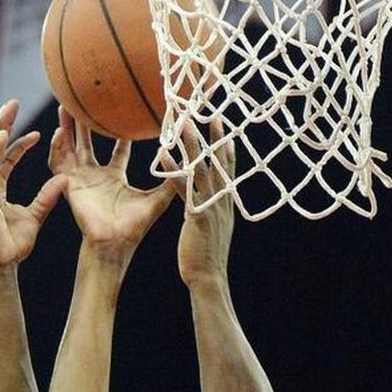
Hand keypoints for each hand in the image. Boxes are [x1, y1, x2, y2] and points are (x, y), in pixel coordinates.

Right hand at [0, 100, 65, 266]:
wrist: (1, 264)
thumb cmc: (14, 245)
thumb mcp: (36, 216)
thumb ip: (47, 197)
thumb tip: (64, 179)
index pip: (8, 158)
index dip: (20, 143)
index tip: (37, 131)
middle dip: (3, 124)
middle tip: (13, 102)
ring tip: (7, 110)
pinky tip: (3, 136)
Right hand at [49, 107, 172, 257]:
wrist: (113, 244)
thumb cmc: (134, 228)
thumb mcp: (157, 200)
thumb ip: (171, 181)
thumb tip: (190, 164)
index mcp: (115, 178)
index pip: (118, 151)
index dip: (121, 134)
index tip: (124, 114)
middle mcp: (96, 176)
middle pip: (89, 142)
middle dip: (86, 123)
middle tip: (86, 99)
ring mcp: (81, 179)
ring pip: (70, 147)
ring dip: (66, 127)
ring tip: (65, 105)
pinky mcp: (70, 185)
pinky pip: (58, 163)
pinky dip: (56, 148)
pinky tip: (58, 132)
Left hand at [167, 120, 234, 287]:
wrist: (209, 278)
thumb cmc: (206, 258)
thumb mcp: (212, 230)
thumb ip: (210, 214)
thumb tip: (207, 207)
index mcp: (225, 204)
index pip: (228, 170)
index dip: (226, 148)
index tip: (222, 127)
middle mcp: (221, 201)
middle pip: (220, 163)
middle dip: (215, 138)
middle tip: (211, 113)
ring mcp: (211, 207)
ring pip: (202, 169)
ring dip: (193, 145)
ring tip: (184, 124)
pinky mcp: (197, 215)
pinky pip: (184, 188)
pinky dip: (174, 170)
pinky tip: (163, 155)